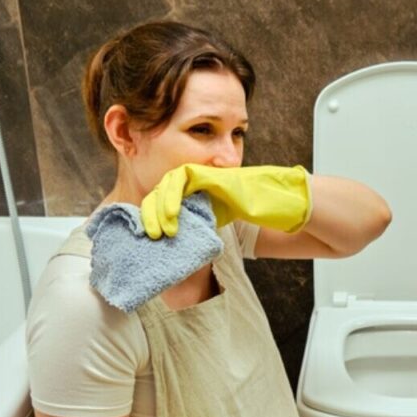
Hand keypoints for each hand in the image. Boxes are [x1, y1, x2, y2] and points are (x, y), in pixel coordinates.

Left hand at [139, 164, 312, 239]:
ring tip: (162, 230)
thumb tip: (176, 245)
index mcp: (188, 193)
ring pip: (164, 186)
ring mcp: (194, 175)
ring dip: (158, 208)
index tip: (152, 238)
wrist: (266, 201)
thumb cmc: (244, 211)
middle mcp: (189, 183)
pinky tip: (171, 215)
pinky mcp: (202, 172)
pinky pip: (178, 179)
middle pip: (157, 193)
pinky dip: (171, 196)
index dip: (152, 217)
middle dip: (150, 215)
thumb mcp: (212, 221)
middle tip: (152, 236)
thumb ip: (194, 224)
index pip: (161, 202)